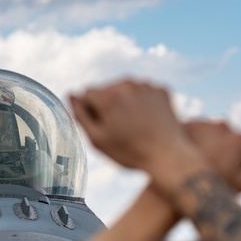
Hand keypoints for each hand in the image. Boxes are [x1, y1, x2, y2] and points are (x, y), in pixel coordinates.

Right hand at [70, 80, 189, 171]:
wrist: (168, 156)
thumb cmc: (130, 152)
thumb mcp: (98, 139)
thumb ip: (81, 115)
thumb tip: (72, 95)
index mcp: (108, 97)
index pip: (87, 93)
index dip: (91, 111)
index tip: (103, 126)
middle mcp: (127, 85)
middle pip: (106, 89)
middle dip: (108, 104)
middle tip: (120, 128)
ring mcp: (146, 85)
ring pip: (125, 88)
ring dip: (125, 102)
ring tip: (134, 125)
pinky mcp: (161, 89)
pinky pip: (144, 92)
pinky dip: (143, 102)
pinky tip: (147, 120)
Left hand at [183, 120, 240, 193]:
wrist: (175, 188)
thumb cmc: (212, 191)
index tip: (231, 175)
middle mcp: (225, 126)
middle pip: (231, 136)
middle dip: (226, 149)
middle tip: (214, 169)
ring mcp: (204, 123)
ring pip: (212, 132)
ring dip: (210, 143)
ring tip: (200, 164)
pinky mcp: (187, 123)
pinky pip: (195, 131)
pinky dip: (194, 140)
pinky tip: (189, 157)